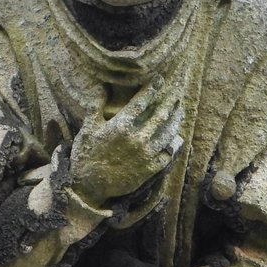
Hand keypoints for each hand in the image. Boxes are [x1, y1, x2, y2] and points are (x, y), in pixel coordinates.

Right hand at [69, 77, 183, 205]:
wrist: (89, 186)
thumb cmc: (86, 155)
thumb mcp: (87, 129)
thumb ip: (96, 108)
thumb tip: (100, 88)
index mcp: (121, 126)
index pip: (142, 102)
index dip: (152, 89)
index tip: (159, 80)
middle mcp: (137, 138)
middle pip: (160, 115)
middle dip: (170, 101)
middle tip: (177, 92)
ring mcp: (145, 154)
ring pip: (167, 133)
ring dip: (176, 120)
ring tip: (180, 111)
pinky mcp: (149, 169)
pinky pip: (166, 154)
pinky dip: (172, 145)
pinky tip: (174, 139)